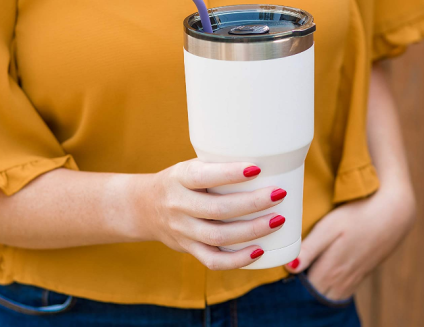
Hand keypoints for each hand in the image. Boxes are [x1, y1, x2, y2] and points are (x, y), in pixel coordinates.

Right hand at [131, 159, 287, 270]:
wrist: (145, 207)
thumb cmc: (179, 182)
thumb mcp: (189, 166)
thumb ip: (216, 168)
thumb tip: (264, 163)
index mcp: (179, 178)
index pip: (203, 176)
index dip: (230, 174)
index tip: (257, 169)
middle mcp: (178, 204)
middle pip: (217, 209)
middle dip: (253, 203)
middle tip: (279, 194)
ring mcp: (182, 230)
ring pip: (219, 236)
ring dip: (252, 231)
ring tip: (277, 220)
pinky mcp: (187, 248)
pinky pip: (213, 260)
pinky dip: (237, 260)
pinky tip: (259, 251)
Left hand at [284, 185, 415, 299]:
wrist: (393, 214)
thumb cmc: (357, 217)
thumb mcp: (329, 228)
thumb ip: (310, 249)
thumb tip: (290, 268)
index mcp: (331, 270)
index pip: (304, 289)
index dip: (290, 284)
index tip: (279, 274)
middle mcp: (342, 280)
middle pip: (315, 295)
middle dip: (300, 290)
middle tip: (287, 275)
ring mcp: (353, 278)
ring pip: (328, 294)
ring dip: (315, 289)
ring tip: (302, 276)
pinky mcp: (361, 273)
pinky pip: (341, 289)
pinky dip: (328, 286)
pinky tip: (321, 275)